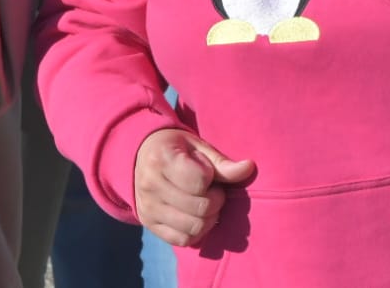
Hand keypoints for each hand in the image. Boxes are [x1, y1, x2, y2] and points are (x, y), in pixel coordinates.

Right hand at [134, 128, 255, 246]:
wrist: (140, 155)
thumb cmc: (176, 150)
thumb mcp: (197, 148)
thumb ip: (221, 163)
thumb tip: (249, 168)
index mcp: (161, 159)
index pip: (200, 181)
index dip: (212, 179)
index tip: (208, 173)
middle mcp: (150, 184)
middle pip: (200, 208)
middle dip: (215, 201)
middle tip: (212, 191)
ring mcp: (147, 205)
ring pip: (193, 227)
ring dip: (208, 219)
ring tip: (204, 204)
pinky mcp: (147, 222)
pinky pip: (181, 240)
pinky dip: (196, 233)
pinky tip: (194, 217)